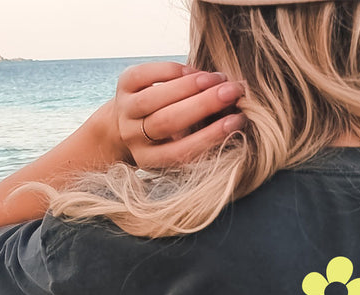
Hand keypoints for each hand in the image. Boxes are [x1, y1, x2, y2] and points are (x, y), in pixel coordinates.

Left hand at [110, 60, 245, 169]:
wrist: (125, 123)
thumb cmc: (166, 137)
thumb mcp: (179, 145)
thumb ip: (200, 135)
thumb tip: (235, 114)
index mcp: (150, 159)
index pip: (182, 151)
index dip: (210, 136)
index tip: (237, 121)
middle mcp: (134, 137)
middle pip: (168, 121)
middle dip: (203, 104)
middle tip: (232, 92)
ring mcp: (125, 111)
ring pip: (156, 97)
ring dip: (190, 85)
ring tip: (217, 79)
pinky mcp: (122, 85)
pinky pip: (146, 74)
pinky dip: (173, 70)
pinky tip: (194, 71)